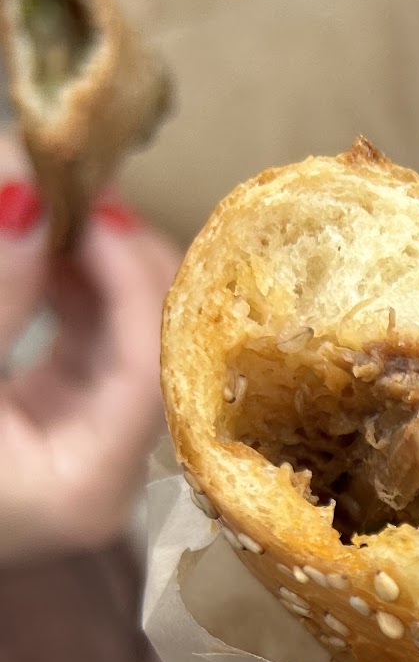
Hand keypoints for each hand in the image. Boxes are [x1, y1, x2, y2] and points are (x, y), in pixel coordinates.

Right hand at [0, 143, 180, 566]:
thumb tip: (26, 182)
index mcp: (88, 486)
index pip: (150, 364)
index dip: (126, 272)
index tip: (86, 199)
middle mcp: (102, 474)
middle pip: (150, 345)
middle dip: (117, 255)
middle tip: (75, 176)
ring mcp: (78, 445)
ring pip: (118, 335)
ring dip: (89, 261)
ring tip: (53, 193)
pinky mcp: (48, 419)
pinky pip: (83, 341)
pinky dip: (68, 286)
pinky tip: (45, 236)